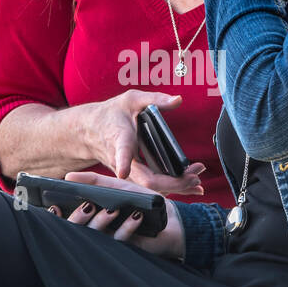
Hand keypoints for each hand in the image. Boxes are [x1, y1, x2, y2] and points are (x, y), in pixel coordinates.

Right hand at [48, 171, 185, 259]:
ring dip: (103, 222)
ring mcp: (110, 243)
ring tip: (113, 210)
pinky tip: (136, 217)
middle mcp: (97, 232)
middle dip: (80, 218)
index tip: (55, 207)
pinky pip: (122, 241)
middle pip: (78, 230)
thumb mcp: (116, 186)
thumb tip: (68, 177)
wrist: (166, 217)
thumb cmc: (138, 201)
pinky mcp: (127, 250)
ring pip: (97, 237)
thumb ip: (93, 181)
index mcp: (91, 218)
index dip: (58, 217)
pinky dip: (128, 227)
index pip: (67, 220)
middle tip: (88, 205)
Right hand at [84, 89, 203, 190]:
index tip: (123, 172)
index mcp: (119, 139)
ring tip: (198, 181)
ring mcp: (128, 172)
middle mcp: (122, 160)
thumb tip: (178, 99)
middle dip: (172, 182)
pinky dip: (173, 187)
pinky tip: (191, 186)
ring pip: (152, 187)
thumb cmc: (111, 114)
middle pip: (145, 179)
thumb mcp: (131, 99)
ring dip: (177, 186)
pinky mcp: (134, 176)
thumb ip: (155, 99)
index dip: (122, 162)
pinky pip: (154, 186)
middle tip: (194, 174)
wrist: (90, 131)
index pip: (120, 152)